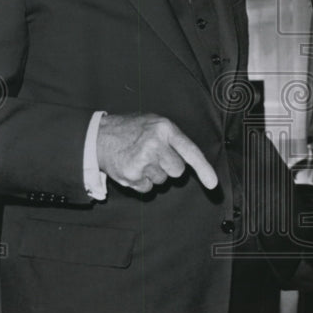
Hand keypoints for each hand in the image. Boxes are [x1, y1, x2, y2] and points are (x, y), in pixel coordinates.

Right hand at [96, 113, 217, 193]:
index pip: (191, 151)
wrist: (100, 136)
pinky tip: (133, 168)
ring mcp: (143, 161)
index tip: (213, 184)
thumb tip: (193, 162)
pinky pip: (148, 188)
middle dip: (169, 167)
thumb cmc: (132, 130)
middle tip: (154, 155)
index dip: (204, 169)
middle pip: (178, 171)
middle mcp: (155, 144)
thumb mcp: (155, 123)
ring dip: (153, 174)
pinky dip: (141, 182)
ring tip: (140, 159)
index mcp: (165, 129)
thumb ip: (174, 139)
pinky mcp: (132, 175)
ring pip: (162, 180)